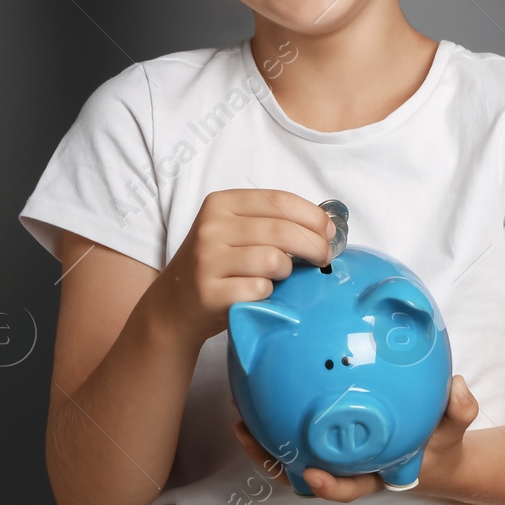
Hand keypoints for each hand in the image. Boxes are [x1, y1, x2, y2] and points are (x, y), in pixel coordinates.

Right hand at [155, 189, 335, 347]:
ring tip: (279, 277)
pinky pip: (260, 289)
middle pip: (282, 230)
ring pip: (274, 261)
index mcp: (221, 203)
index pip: (279, 200)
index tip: (329, 233)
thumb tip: (326, 226)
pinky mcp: (210, 292)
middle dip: (314, 246)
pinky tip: (258, 293)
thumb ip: (272, 221)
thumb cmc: (219, 265)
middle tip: (323, 259)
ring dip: (287, 272)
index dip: (313, 216)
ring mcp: (208, 260)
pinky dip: (268, 294)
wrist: (175, 304)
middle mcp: (211, 227)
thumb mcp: (235, 231)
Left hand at [230, 375, 479, 502]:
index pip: (347, 488)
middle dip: (272, 463)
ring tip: (238, 415)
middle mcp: (345, 470)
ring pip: (289, 458)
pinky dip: (273, 419)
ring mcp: (330, 457)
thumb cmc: (438, 440)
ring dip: (261, 442)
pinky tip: (258, 390)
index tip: (312, 476)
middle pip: (301, 477)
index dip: (328, 487)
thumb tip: (458, 387)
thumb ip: (458, 410)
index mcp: (373, 475)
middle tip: (248, 436)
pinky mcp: (322, 440)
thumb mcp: (453, 428)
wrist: (431, 445)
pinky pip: (294, 433)